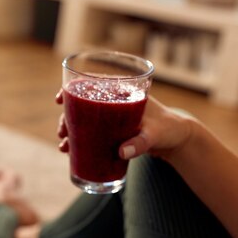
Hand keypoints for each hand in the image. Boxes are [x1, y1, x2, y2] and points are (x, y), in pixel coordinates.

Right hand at [55, 90, 194, 163]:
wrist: (178, 141)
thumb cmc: (170, 130)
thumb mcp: (155, 135)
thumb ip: (140, 143)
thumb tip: (121, 153)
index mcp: (123, 93)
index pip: (92, 84)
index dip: (72, 90)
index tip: (60, 99)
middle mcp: (114, 103)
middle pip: (83, 105)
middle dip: (67, 118)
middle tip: (62, 133)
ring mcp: (112, 119)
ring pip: (84, 121)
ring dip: (70, 131)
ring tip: (64, 146)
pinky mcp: (113, 134)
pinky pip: (92, 134)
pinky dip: (80, 141)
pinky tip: (70, 151)